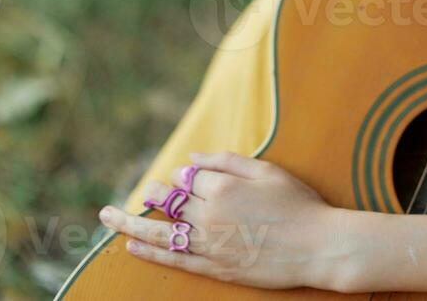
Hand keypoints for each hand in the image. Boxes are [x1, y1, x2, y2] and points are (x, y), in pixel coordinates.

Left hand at [98, 150, 353, 290]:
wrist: (320, 246)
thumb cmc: (298, 204)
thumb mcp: (267, 170)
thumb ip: (227, 161)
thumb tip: (191, 160)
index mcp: (223, 186)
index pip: (188, 178)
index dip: (186, 178)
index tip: (189, 180)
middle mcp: (211, 214)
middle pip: (169, 202)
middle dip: (152, 195)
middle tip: (138, 194)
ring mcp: (211, 243)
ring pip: (163, 231)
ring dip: (131, 222)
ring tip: (107, 217)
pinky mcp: (216, 267)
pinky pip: (176, 259)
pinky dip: (152, 252)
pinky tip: (133, 245)